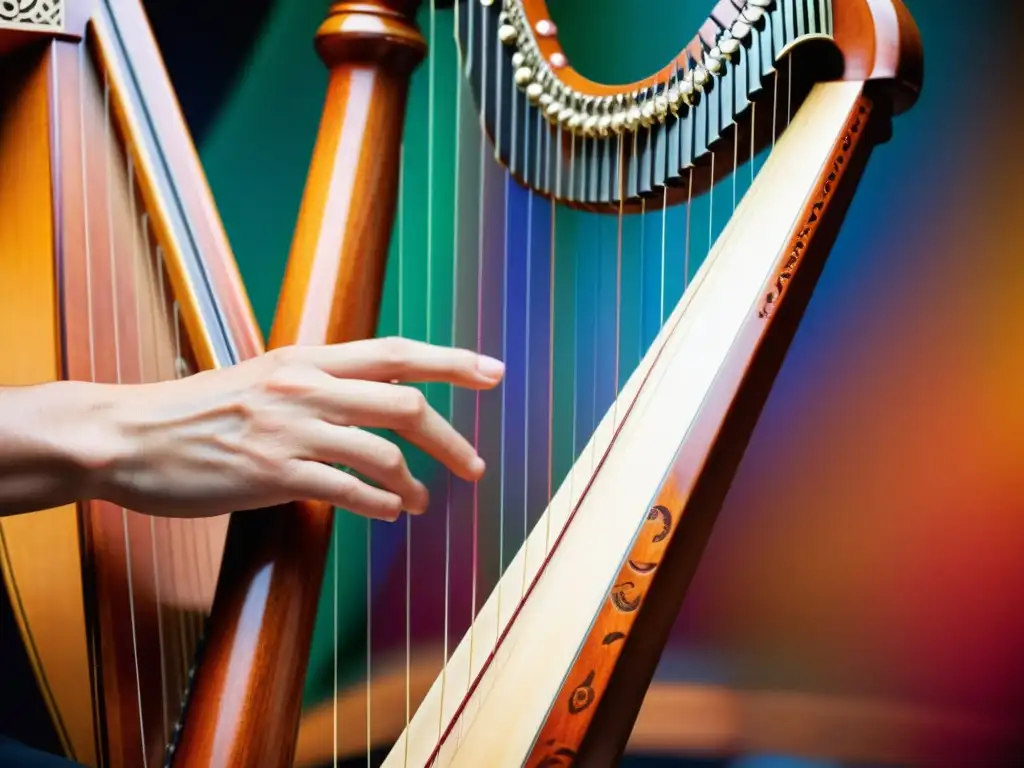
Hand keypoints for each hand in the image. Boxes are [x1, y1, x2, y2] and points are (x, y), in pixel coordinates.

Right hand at [79, 338, 503, 519]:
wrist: (129, 435)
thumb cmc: (198, 411)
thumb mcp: (265, 379)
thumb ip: (320, 384)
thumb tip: (376, 396)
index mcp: (307, 358)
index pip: (398, 353)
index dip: (453, 362)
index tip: (494, 373)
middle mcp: (306, 387)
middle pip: (405, 405)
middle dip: (452, 438)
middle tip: (474, 465)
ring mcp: (290, 430)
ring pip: (383, 454)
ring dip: (416, 483)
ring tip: (423, 501)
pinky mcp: (272, 474)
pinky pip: (347, 491)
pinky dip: (380, 504)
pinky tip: (390, 512)